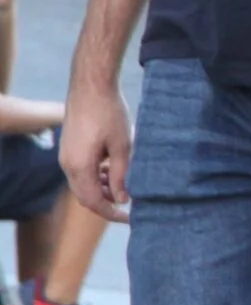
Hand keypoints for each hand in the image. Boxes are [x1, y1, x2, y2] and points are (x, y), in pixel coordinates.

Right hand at [60, 79, 133, 222]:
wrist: (91, 85)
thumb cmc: (110, 113)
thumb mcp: (123, 146)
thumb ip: (122, 175)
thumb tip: (123, 199)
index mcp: (79, 167)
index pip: (94, 202)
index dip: (112, 213)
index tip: (130, 218)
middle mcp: (67, 165)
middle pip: (86, 196)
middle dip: (107, 203)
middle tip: (129, 206)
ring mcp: (66, 156)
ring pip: (83, 184)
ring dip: (103, 189)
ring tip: (125, 186)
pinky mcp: (70, 148)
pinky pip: (81, 171)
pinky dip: (97, 176)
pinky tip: (114, 170)